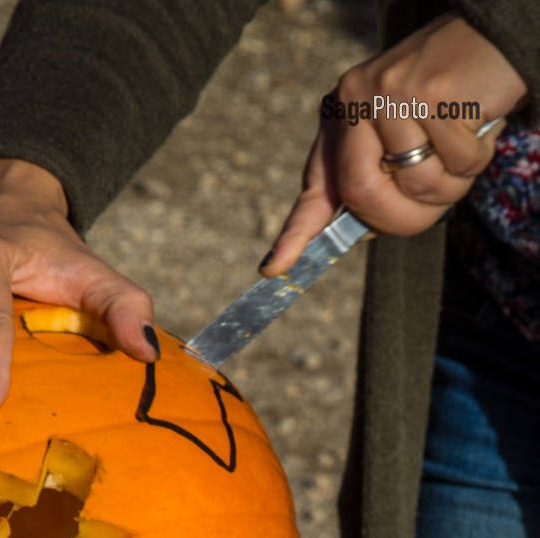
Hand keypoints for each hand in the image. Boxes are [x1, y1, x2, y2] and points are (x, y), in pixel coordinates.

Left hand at [263, 15, 527, 272]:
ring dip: (450, 185)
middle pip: (363, 195)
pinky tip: (476, 125)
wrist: (489, 41)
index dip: (295, 232)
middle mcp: (356, 98)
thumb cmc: (444, 100)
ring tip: (460, 147)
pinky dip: (475, 159)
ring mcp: (392, 92)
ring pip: (418, 185)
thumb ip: (374, 177)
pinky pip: (457, 163)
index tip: (275, 268)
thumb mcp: (398, 136)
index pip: (316, 185)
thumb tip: (360, 231)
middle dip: (401, 217)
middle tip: (433, 203)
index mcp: (341, 113)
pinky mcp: (434, 92)